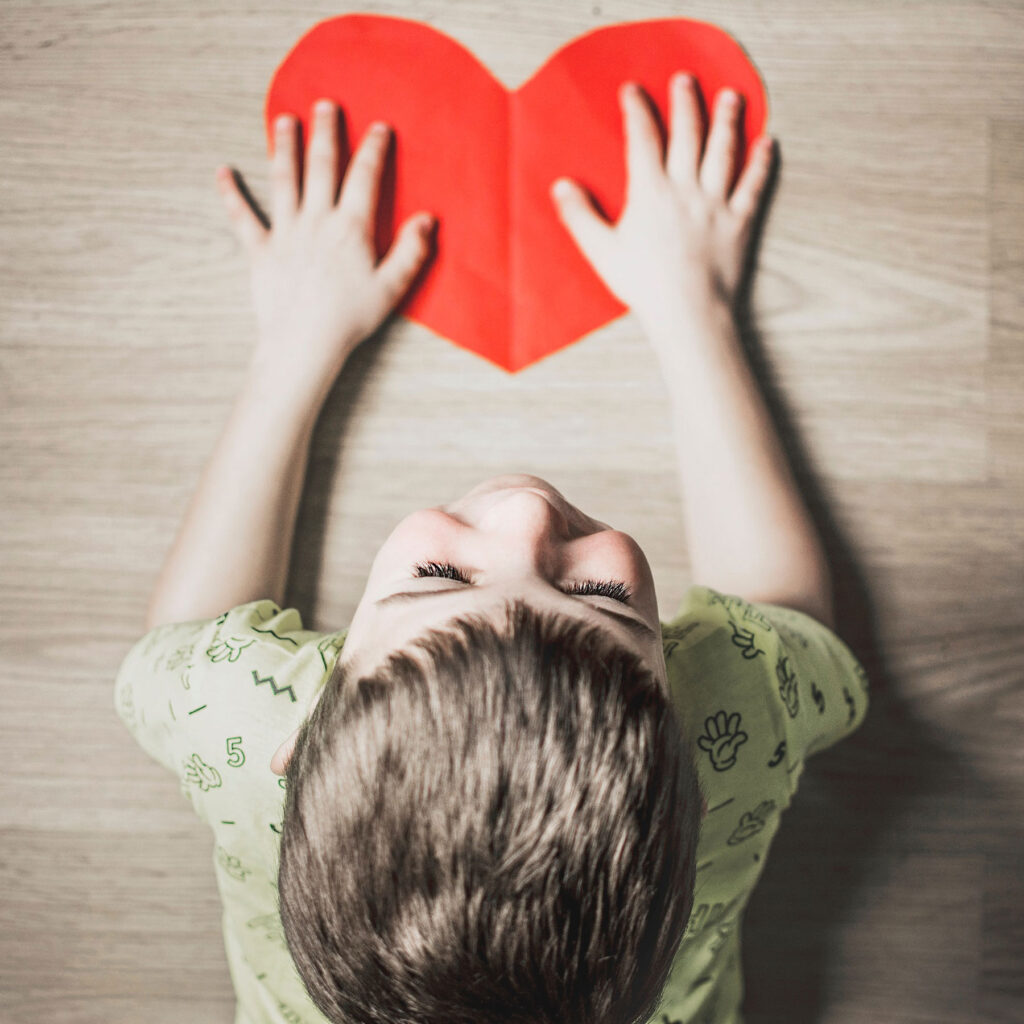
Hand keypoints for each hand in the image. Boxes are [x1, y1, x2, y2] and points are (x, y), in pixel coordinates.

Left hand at [216, 98, 435, 391]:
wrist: (305, 342)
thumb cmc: (350, 319)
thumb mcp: (392, 288)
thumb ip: (411, 251)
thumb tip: (427, 220)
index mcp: (351, 228)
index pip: (365, 177)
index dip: (374, 149)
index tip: (379, 128)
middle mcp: (317, 221)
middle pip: (321, 166)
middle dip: (325, 132)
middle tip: (325, 106)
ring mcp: (286, 233)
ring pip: (283, 179)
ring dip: (284, 147)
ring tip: (284, 121)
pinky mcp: (261, 251)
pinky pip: (242, 217)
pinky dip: (231, 194)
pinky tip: (222, 172)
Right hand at [549, 74, 774, 329]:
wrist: (688, 311)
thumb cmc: (643, 284)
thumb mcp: (601, 251)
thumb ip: (579, 216)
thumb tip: (562, 186)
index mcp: (650, 192)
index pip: (643, 139)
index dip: (637, 110)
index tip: (633, 90)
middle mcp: (686, 189)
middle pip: (687, 134)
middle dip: (686, 102)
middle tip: (686, 79)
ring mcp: (716, 203)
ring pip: (723, 151)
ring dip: (727, 120)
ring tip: (731, 97)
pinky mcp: (739, 222)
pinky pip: (753, 186)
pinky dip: (761, 163)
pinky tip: (767, 143)